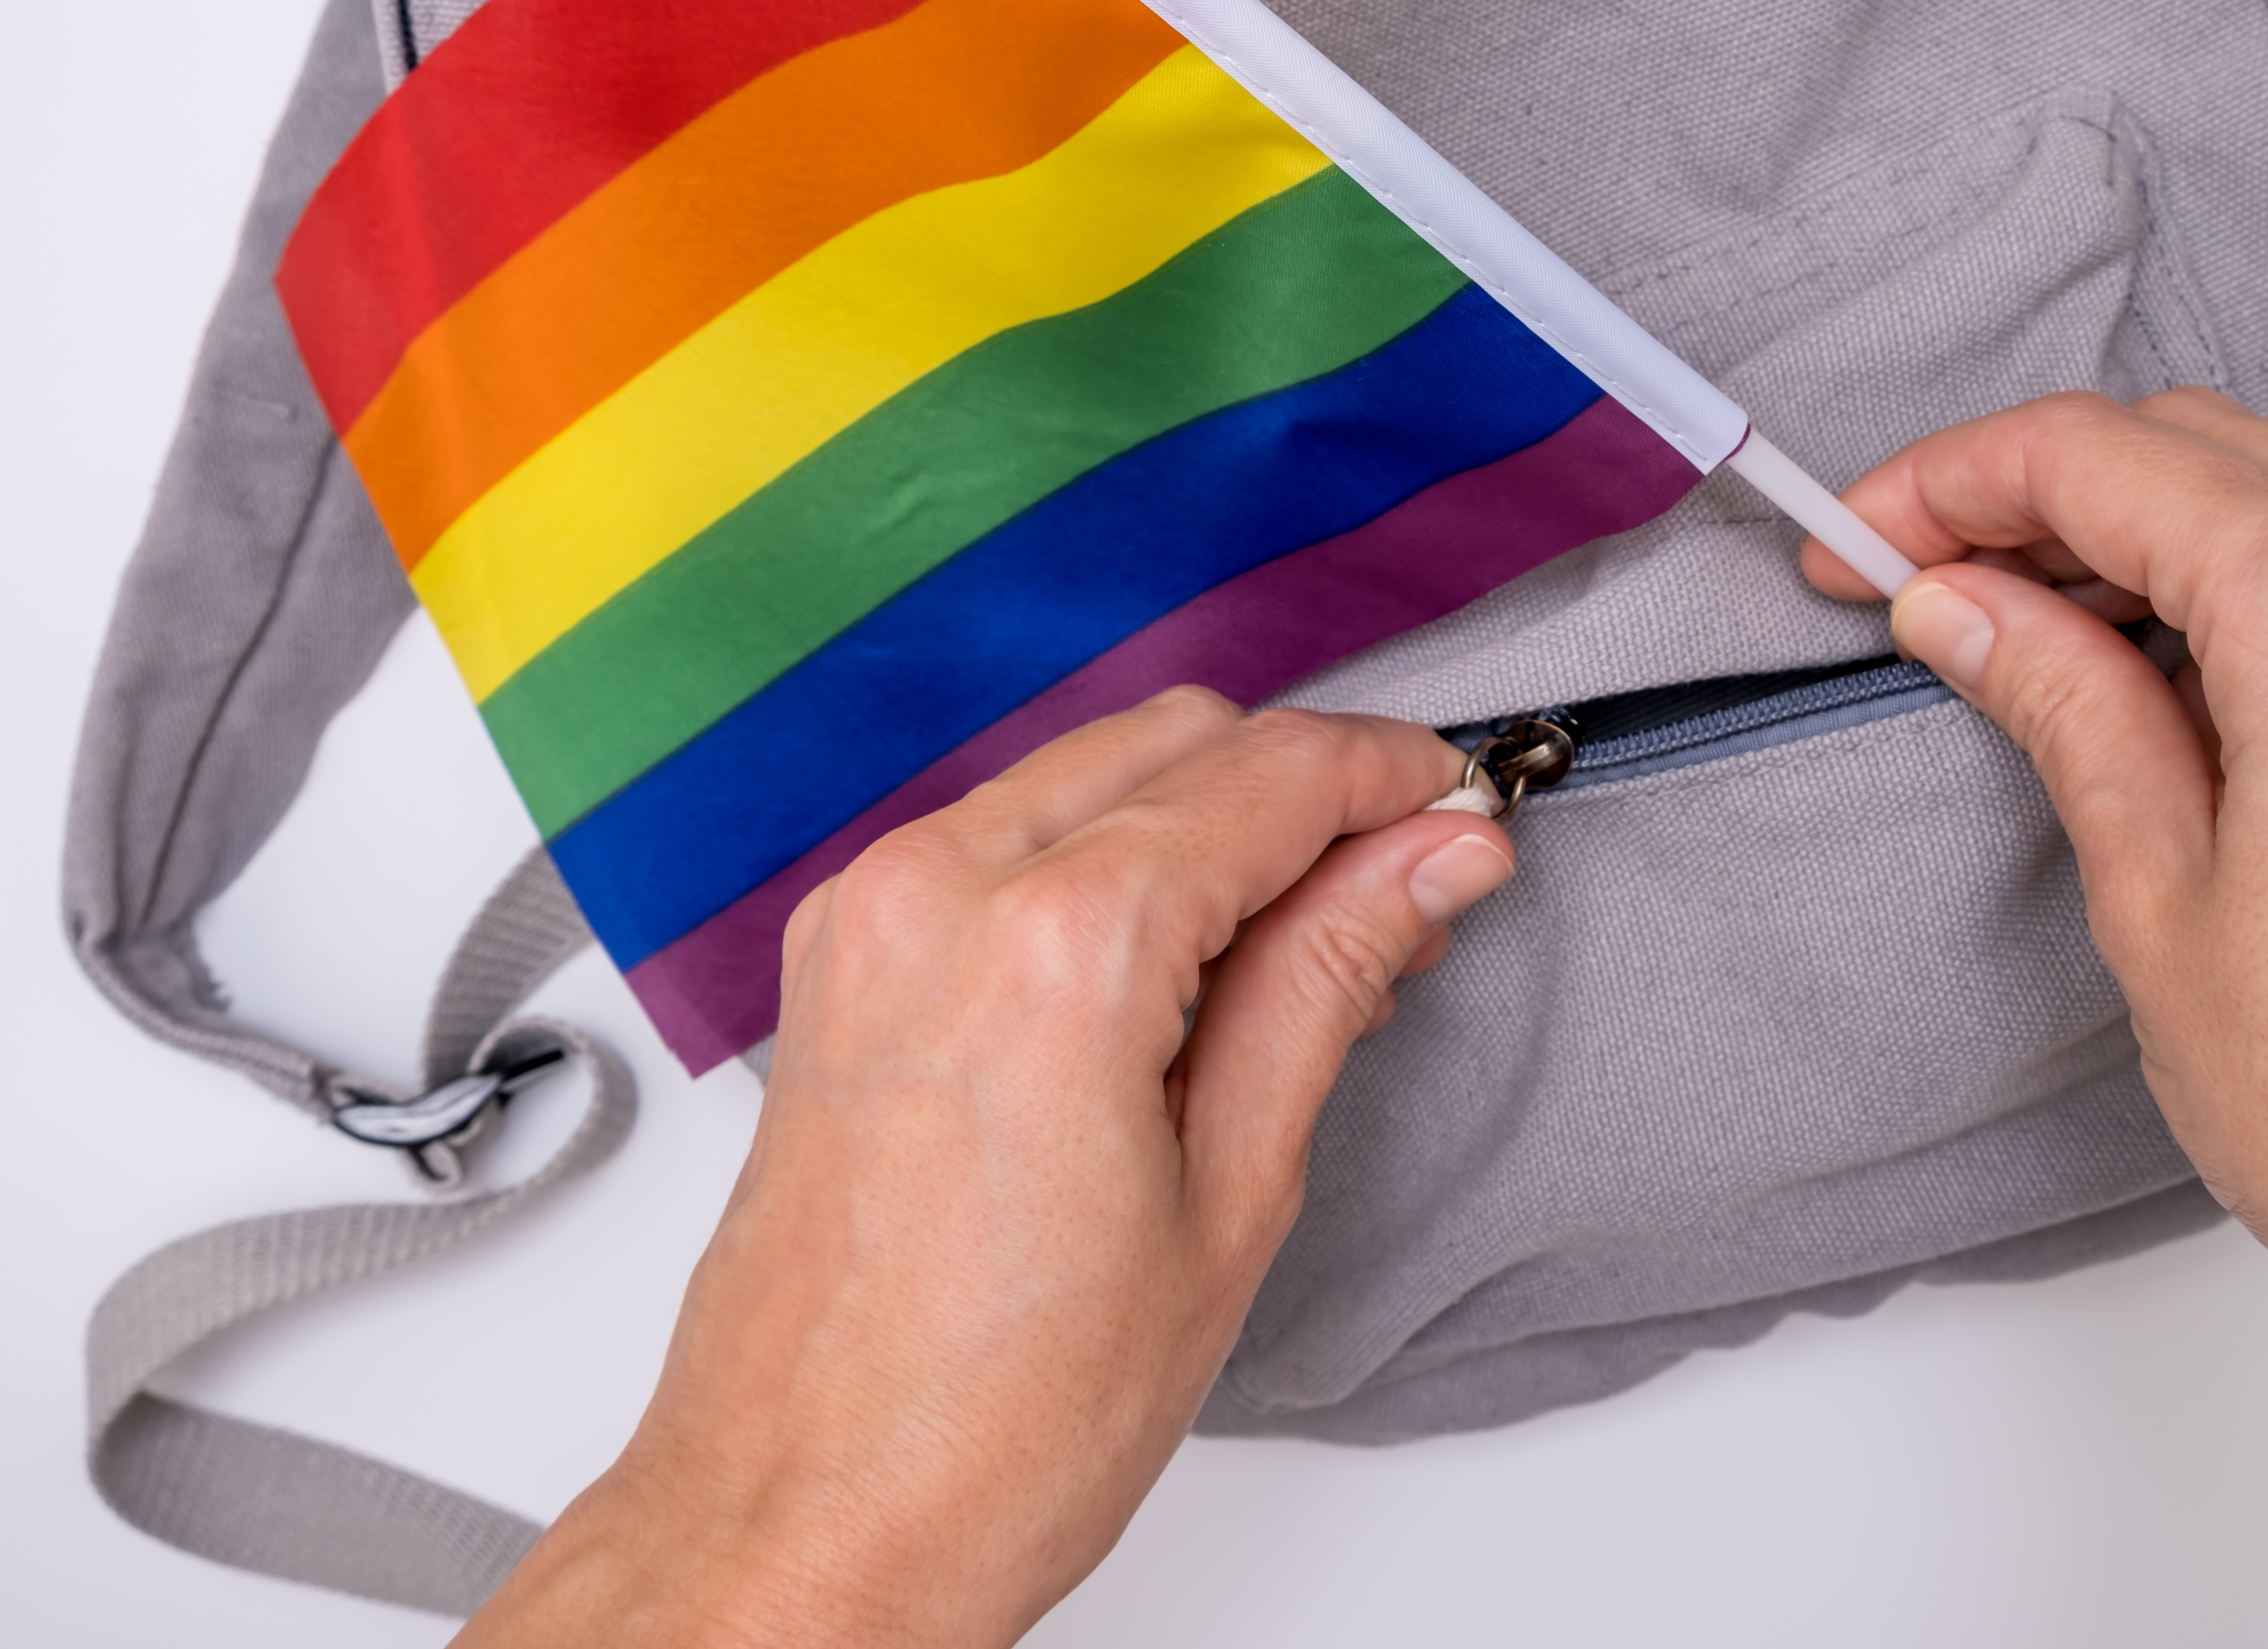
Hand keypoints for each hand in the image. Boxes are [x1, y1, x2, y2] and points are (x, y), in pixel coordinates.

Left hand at [458, 691, 1512, 1647]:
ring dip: (1205, 823)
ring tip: (1292, 961)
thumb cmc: (997, 1419)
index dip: (1393, 780)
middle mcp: (938, 891)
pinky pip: (1002, 837)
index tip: (1461, 811)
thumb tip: (1430, 855)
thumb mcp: (1230, 1190)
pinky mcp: (837, 959)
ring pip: (1088, 773)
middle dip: (1303, 792)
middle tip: (1399, 894)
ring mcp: (868, 916)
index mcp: (1052, 945)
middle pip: (1178, 740)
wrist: (806, 1526)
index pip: (1272, 775)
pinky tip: (1174, 972)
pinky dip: (1106, 860)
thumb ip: (1330, 977)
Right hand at [1807, 388, 2267, 1646]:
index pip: (2094, 456)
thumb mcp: (2161, 898)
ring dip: (2160, 532)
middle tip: (1925, 583)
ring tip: (2040, 632)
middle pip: (2204, 448)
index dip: (1945, 484)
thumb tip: (1970, 611)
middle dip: (2044, 494)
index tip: (1859, 542)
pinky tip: (2191, 680)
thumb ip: (2067, 710)